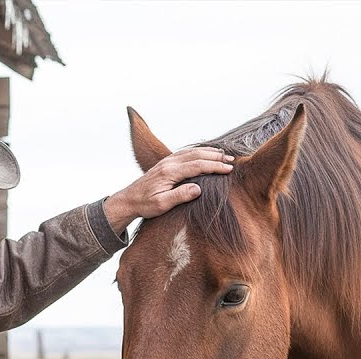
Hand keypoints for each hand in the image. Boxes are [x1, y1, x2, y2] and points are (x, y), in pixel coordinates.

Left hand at [103, 147, 234, 233]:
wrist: (128, 200)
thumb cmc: (144, 205)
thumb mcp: (161, 205)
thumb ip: (179, 196)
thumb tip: (198, 189)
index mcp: (169, 173)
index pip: (197, 165)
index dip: (215, 166)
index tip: (229, 169)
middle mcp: (168, 163)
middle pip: (197, 155)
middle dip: (216, 157)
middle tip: (232, 161)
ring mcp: (166, 161)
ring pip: (192, 152)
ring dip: (209, 152)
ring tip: (224, 156)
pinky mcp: (165, 163)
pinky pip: (185, 153)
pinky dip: (198, 151)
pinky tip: (206, 154)